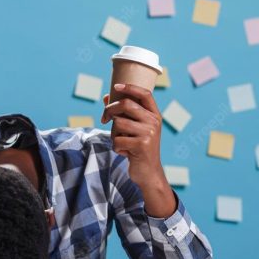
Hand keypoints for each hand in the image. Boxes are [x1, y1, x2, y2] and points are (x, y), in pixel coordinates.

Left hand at [100, 84, 175, 217]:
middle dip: (110, 110)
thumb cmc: (138, 148)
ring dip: (113, 134)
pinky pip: (117, 140)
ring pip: (118, 123)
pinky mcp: (141, 145)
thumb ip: (124, 113)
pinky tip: (125, 152)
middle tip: (104, 119)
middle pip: (126, 105)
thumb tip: (107, 96)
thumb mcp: (134, 128)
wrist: (149, 172)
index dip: (130, 87)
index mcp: (154, 115)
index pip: (145, 94)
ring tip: (121, 142)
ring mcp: (149, 133)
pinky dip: (116, 147)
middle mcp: (154, 122)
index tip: (116, 86)